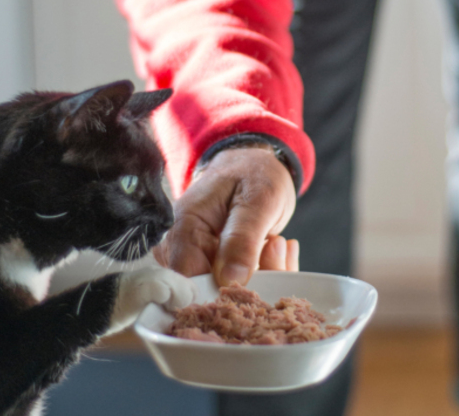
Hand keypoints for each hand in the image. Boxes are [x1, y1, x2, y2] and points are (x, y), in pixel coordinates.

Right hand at [153, 146, 298, 286]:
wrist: (254, 164)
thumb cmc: (253, 173)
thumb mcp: (258, 198)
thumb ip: (243, 238)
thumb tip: (230, 281)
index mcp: (184, 227)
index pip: (186, 282)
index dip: (218, 295)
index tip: (253, 291)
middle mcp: (181, 249)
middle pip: (209, 292)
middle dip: (251, 283)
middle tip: (277, 248)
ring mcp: (195, 261)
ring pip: (227, 292)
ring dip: (263, 276)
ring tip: (278, 242)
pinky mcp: (212, 268)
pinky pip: (239, 285)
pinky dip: (264, 273)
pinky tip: (277, 248)